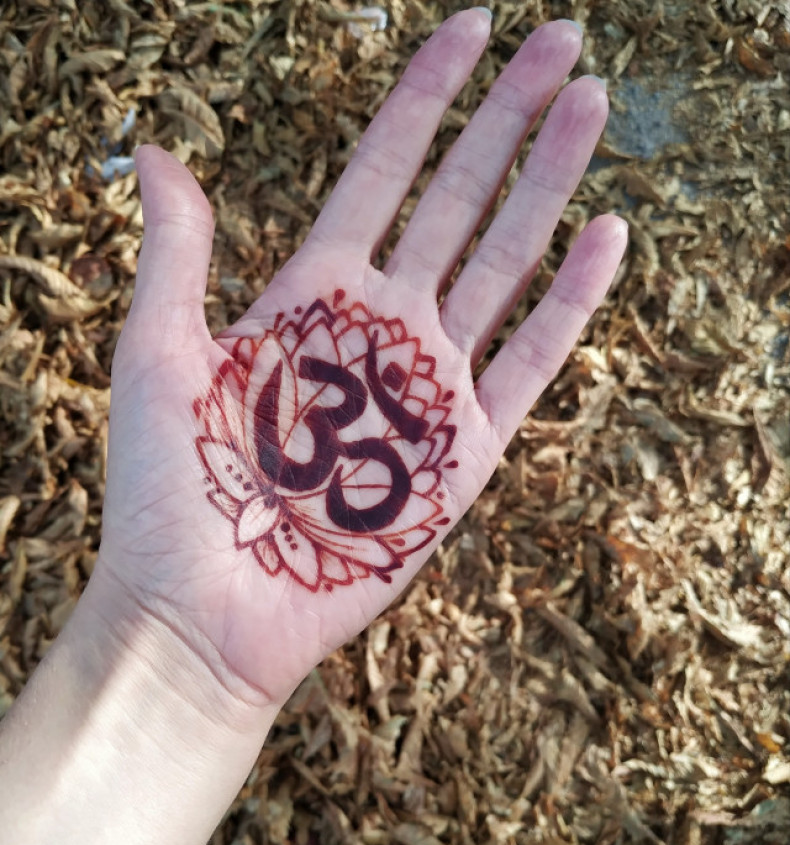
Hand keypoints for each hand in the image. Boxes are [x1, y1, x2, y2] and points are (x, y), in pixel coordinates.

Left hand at [103, 10, 625, 706]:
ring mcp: (428, 386)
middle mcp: (379, 326)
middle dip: (509, 121)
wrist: (208, 611)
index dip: (426, 100)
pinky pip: (528, 365)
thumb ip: (178, 255)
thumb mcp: (158, 357)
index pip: (382, 172)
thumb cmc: (170, 493)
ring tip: (591, 109)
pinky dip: (569, 304)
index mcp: (310, 293)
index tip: (472, 29)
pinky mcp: (464, 453)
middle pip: (458, 202)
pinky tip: (604, 236)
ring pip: (503, 266)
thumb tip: (156, 151)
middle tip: (564, 41)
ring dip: (548, 187)